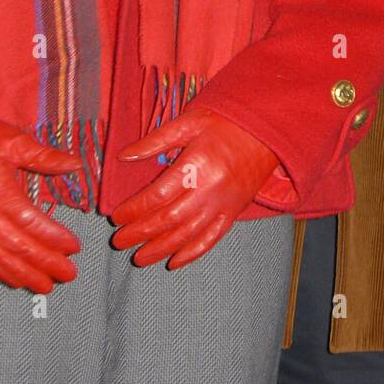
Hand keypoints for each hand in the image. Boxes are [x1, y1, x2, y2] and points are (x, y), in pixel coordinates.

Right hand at [0, 101, 82, 293]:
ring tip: (47, 284)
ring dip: (24, 274)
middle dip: (45, 263)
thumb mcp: (14, 141)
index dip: (54, 238)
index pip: (32, 224)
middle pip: (18, 247)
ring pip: (0, 258)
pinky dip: (0, 271)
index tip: (74, 247)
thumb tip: (76, 165)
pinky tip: (16, 280)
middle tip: (69, 274)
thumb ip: (45, 157)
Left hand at [110, 107, 281, 268]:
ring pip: (187, 235)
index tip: (116, 216)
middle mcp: (210, 189)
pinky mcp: (234, 212)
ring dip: (160, 249)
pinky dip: (192, 254)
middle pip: (168, 219)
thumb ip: (156, 140)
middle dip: (140, 233)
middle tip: (119, 241)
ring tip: (139, 257)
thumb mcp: (190, 122)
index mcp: (196, 165)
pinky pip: (211, 239)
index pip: (158, 195)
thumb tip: (124, 156)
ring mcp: (223, 205)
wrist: (267, 130)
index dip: (134, 209)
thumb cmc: (226, 122)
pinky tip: (174, 262)